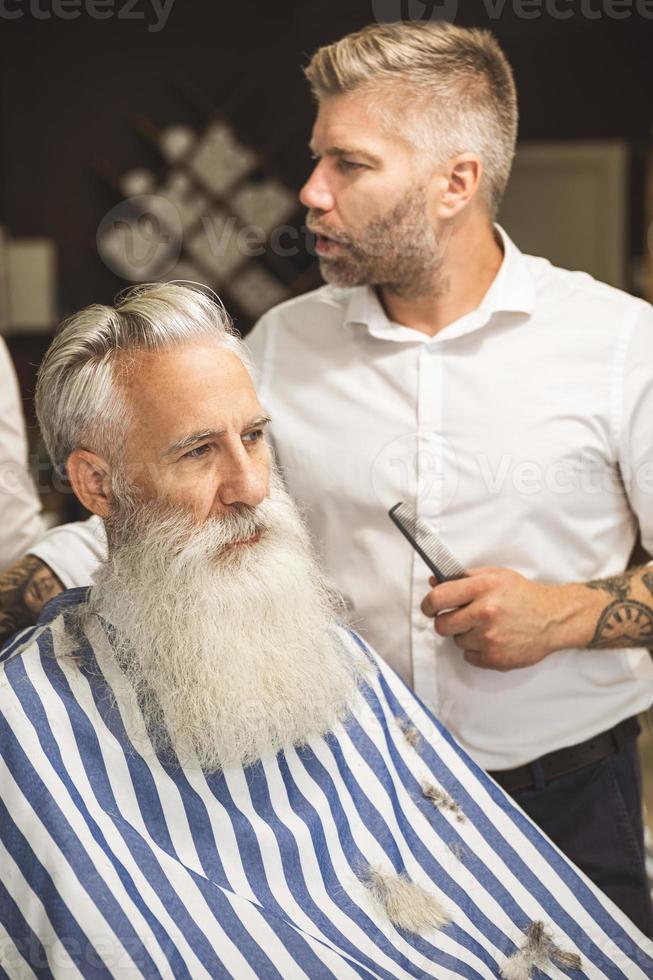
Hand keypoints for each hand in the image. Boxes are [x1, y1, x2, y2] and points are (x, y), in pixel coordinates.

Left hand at [420, 567, 564, 670]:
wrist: (553, 618)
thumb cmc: (523, 595)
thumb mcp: (495, 575)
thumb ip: (463, 577)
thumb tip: (433, 580)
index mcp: (482, 588)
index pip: (438, 598)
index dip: (428, 604)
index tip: (430, 607)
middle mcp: (485, 613)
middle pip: (442, 625)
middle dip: (446, 622)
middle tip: (459, 618)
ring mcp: (490, 638)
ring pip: (457, 641)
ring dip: (466, 635)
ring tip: (486, 627)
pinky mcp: (496, 658)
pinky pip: (469, 657)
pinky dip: (477, 650)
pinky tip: (493, 639)